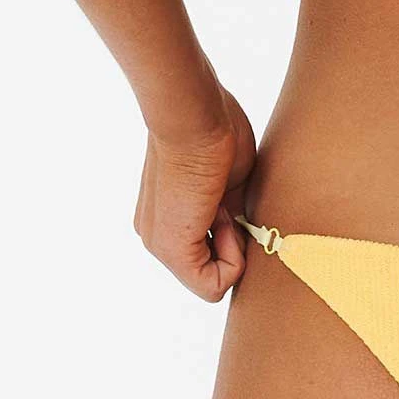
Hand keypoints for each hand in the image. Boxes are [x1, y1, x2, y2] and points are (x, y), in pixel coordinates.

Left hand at [134, 87, 256, 301]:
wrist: (192, 113)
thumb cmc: (213, 130)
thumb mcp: (229, 183)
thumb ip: (230, 214)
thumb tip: (243, 231)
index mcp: (165, 220)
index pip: (207, 260)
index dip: (234, 241)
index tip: (231, 205)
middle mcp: (155, 237)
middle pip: (210, 274)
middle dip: (233, 248)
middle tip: (229, 207)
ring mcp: (159, 245)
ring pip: (211, 282)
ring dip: (232, 249)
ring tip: (224, 206)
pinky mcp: (171, 249)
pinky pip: (212, 285)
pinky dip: (233, 260)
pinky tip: (224, 218)